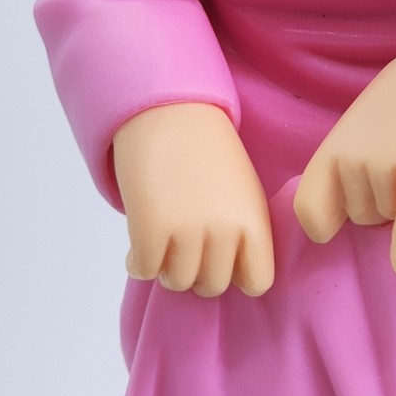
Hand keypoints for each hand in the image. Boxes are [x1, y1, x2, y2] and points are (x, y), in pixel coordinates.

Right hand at [112, 102, 274, 297]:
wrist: (169, 110)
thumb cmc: (207, 151)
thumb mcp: (242, 190)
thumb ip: (241, 233)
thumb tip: (229, 275)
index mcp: (254, 220)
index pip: (258, 281)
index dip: (237, 274)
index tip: (222, 258)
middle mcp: (225, 230)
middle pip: (212, 285)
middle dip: (196, 270)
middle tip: (184, 244)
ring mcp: (187, 232)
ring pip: (177, 282)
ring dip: (166, 266)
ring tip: (162, 239)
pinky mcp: (150, 230)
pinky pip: (144, 270)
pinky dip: (137, 260)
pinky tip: (139, 240)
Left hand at [293, 46, 395, 275]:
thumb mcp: (359, 133)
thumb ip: (343, 169)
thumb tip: (335, 220)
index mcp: (331, 149)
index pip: (309, 210)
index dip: (325, 225)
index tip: (339, 225)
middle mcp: (351, 156)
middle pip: (360, 219)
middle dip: (379, 205)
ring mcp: (384, 161)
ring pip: (389, 218)